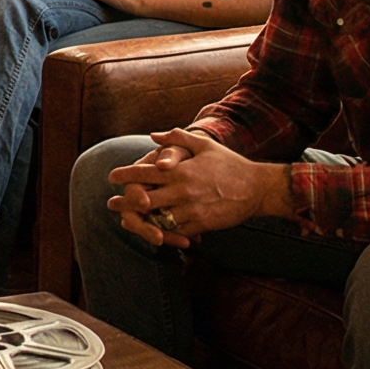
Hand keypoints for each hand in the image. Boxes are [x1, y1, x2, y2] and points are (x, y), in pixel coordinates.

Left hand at [104, 127, 288, 248]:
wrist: (257, 189)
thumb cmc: (231, 164)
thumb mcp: (205, 145)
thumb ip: (178, 139)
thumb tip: (154, 136)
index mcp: (180, 170)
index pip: (144, 173)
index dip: (124, 175)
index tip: (112, 177)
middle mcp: (182, 190)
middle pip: (144, 199)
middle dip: (126, 202)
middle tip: (112, 203)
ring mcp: (191, 209)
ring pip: (157, 218)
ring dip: (141, 220)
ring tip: (128, 220)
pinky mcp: (201, 224)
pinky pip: (176, 231)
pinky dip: (164, 232)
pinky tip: (154, 231)